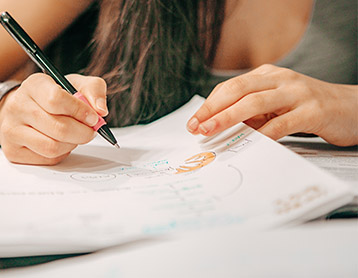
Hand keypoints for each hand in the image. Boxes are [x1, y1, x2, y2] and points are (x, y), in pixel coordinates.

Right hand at [0, 73, 107, 164]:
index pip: (56, 99)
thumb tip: (101, 110)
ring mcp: (12, 130)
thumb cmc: (52, 98)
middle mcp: (18, 106)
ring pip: (52, 147)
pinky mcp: (13, 150)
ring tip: (75, 136)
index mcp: (34, 85)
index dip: (80, 111)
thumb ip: (93, 90)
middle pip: (58, 128)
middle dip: (83, 133)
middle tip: (90, 131)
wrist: (23, 111)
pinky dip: (61, 153)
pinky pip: (46, 158)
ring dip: (72, 144)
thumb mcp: (74, 84)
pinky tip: (60, 142)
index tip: (93, 118)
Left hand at [187, 64, 357, 145]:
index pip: (230, 87)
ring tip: (211, 132)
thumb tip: (218, 128)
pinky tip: (247, 144)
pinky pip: (282, 124)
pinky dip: (262, 135)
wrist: (352, 108)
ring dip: (228, 118)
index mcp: (267, 75)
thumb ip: (251, 113)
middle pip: (238, 90)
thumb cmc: (307, 108)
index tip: (193, 122)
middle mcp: (280, 79)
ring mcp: (297, 93)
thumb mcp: (276, 105)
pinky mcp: (312, 111)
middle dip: (213, 109)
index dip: (209, 104)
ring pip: (255, 103)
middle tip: (196, 127)